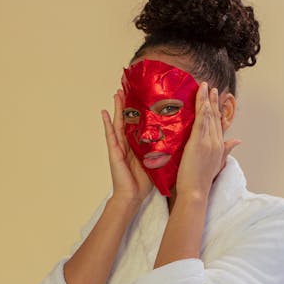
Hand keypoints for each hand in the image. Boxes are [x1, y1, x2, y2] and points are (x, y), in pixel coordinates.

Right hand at [101, 89, 152, 204]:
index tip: (145, 96)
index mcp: (139, 144)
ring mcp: (119, 147)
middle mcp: (128, 143)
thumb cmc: (144, 182)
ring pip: (119, 122)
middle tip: (129, 87)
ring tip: (117, 92)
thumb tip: (180, 140)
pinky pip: (110, 135)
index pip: (140, 123)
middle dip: (128, 103)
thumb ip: (163, 150)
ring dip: (117, 108)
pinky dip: (106, 123)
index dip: (141, 110)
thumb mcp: (157, 161)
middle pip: (128, 119)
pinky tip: (104, 112)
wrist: (132, 196)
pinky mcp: (114, 152)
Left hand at [175, 82, 240, 199]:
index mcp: (220, 146)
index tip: (218, 99)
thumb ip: (226, 150)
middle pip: (216, 117)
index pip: (220, 124)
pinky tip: (201, 98)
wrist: (196, 191)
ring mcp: (208, 141)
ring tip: (205, 87)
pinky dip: (201, 108)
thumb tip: (237, 141)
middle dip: (214, 101)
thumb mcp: (217, 164)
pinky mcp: (198, 142)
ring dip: (207, 99)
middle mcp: (216, 142)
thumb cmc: (202, 181)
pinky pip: (201, 121)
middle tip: (212, 88)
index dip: (219, 110)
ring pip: (209, 115)